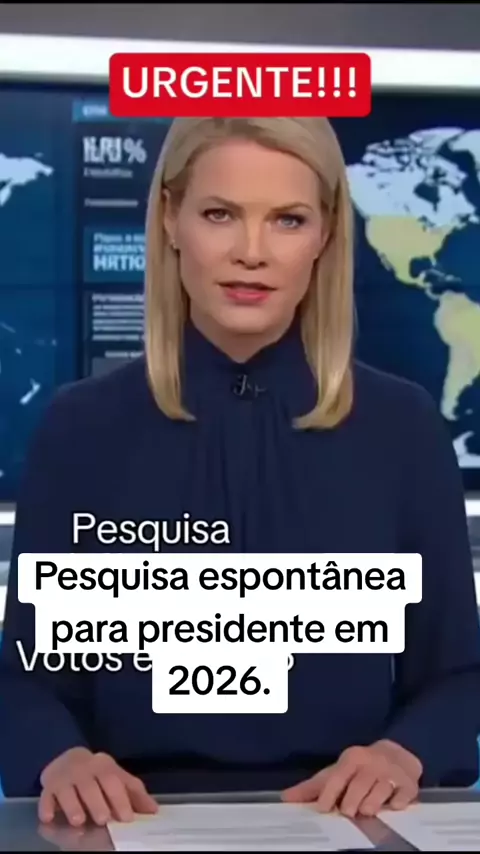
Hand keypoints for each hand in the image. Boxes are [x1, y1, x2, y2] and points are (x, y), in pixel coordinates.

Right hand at [38, 747, 157, 826]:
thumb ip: (134, 793)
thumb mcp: (117, 778)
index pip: (113, 780)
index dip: (120, 799)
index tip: (127, 817)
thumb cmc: (97, 775)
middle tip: (103, 819)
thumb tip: (153, 811)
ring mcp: (64, 777)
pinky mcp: (48, 786)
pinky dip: (47, 806)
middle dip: (97, 802)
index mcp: (104, 767)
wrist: (67, 758)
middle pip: (90, 785)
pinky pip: (46, 796)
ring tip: (79, 821)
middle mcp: (84, 770)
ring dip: (73, 805)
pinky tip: (49, 817)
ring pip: (67, 790)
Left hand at [282, 741, 421, 816]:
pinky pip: (403, 795)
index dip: (330, 792)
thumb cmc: (361, 768)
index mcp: (351, 759)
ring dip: (373, 803)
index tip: (322, 808)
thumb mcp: (337, 772)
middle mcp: (371, 764)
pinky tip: (393, 807)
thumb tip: (286, 798)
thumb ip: (314, 787)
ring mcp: (391, 774)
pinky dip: (398, 802)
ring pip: (380, 790)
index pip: (338, 776)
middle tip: (347, 813)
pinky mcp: (409, 785)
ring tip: (365, 812)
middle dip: (352, 800)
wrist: (398, 755)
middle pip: (360, 784)